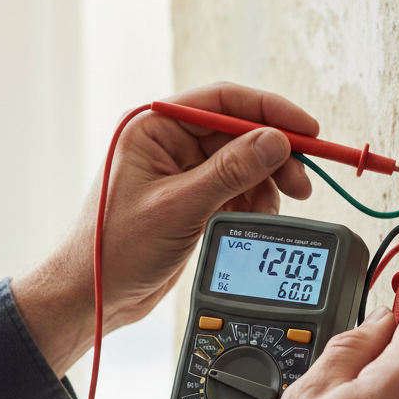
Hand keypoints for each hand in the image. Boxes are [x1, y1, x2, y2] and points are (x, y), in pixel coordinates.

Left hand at [12, 82, 313, 375]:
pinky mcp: (188, 199)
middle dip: (273, 155)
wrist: (91, 296)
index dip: (270, 112)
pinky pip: (232, 189)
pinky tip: (259, 217)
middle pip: (238, 133)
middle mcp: (166, 143)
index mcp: (152, 128)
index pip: (223, 102)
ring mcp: (178, 172)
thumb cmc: (113, 250)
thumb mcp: (177, 208)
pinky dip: (250, 202)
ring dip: (264, 183)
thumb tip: (274, 142)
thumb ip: (229, 173)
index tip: (307, 131)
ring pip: (240, 163)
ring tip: (277, 206)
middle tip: (301, 181)